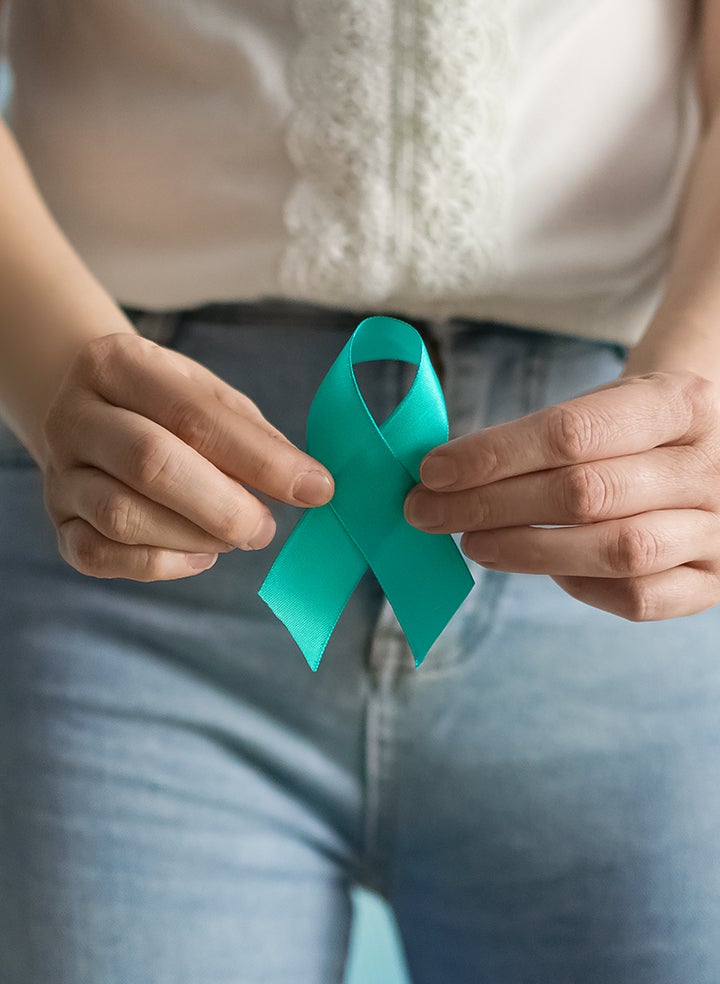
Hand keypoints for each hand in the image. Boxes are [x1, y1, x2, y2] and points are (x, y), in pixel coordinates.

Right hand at [42, 333, 332, 580]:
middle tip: (266, 528)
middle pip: (151, 464)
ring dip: (195, 538)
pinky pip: (100, 556)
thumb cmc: (164, 406)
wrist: (88, 413)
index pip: (194, 415)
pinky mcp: (58, 524)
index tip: (314, 488)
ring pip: (124, 516)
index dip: (260, 459)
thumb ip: (252, 435)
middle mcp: (74, 416)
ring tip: (233, 538)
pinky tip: (198, 555)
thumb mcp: (207, 396)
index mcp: (116, 365)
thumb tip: (307, 483)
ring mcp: (59, 474)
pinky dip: (161, 565)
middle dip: (225, 507)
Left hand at [404, 371, 719, 619]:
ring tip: (472, 542)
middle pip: (585, 493)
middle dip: (491, 505)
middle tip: (427, 512)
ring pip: (615, 551)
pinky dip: (580, 586)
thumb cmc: (634, 433)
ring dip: (526, 551)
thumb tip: (442, 477)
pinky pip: (639, 598)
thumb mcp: (603, 408)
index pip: (573, 431)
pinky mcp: (714, 583)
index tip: (434, 471)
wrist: (711, 455)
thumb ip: (536, 438)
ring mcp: (719, 529)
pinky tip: (541, 568)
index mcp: (682, 402)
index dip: (495, 455)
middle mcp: (710, 467)